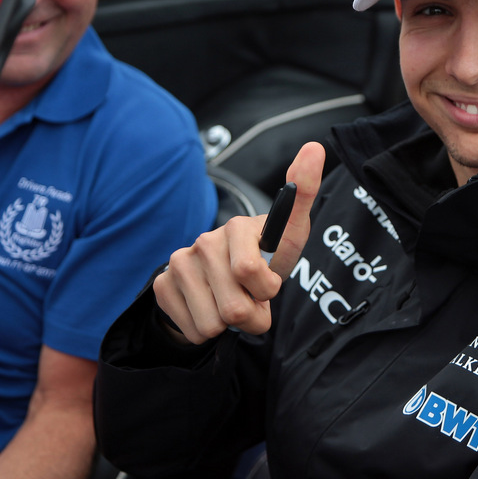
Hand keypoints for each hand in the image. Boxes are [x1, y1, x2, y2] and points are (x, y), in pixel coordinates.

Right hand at [154, 142, 324, 340]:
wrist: (229, 280)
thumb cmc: (265, 257)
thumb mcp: (291, 232)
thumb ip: (304, 193)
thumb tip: (315, 147)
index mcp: (236, 227)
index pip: (248, 271)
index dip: (265, 289)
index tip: (269, 285)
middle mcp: (203, 241)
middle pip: (233, 308)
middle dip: (251, 315)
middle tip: (252, 300)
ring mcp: (179, 263)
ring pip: (211, 324)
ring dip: (229, 325)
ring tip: (233, 302)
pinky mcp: (162, 285)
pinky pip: (192, 331)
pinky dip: (207, 330)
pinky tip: (211, 308)